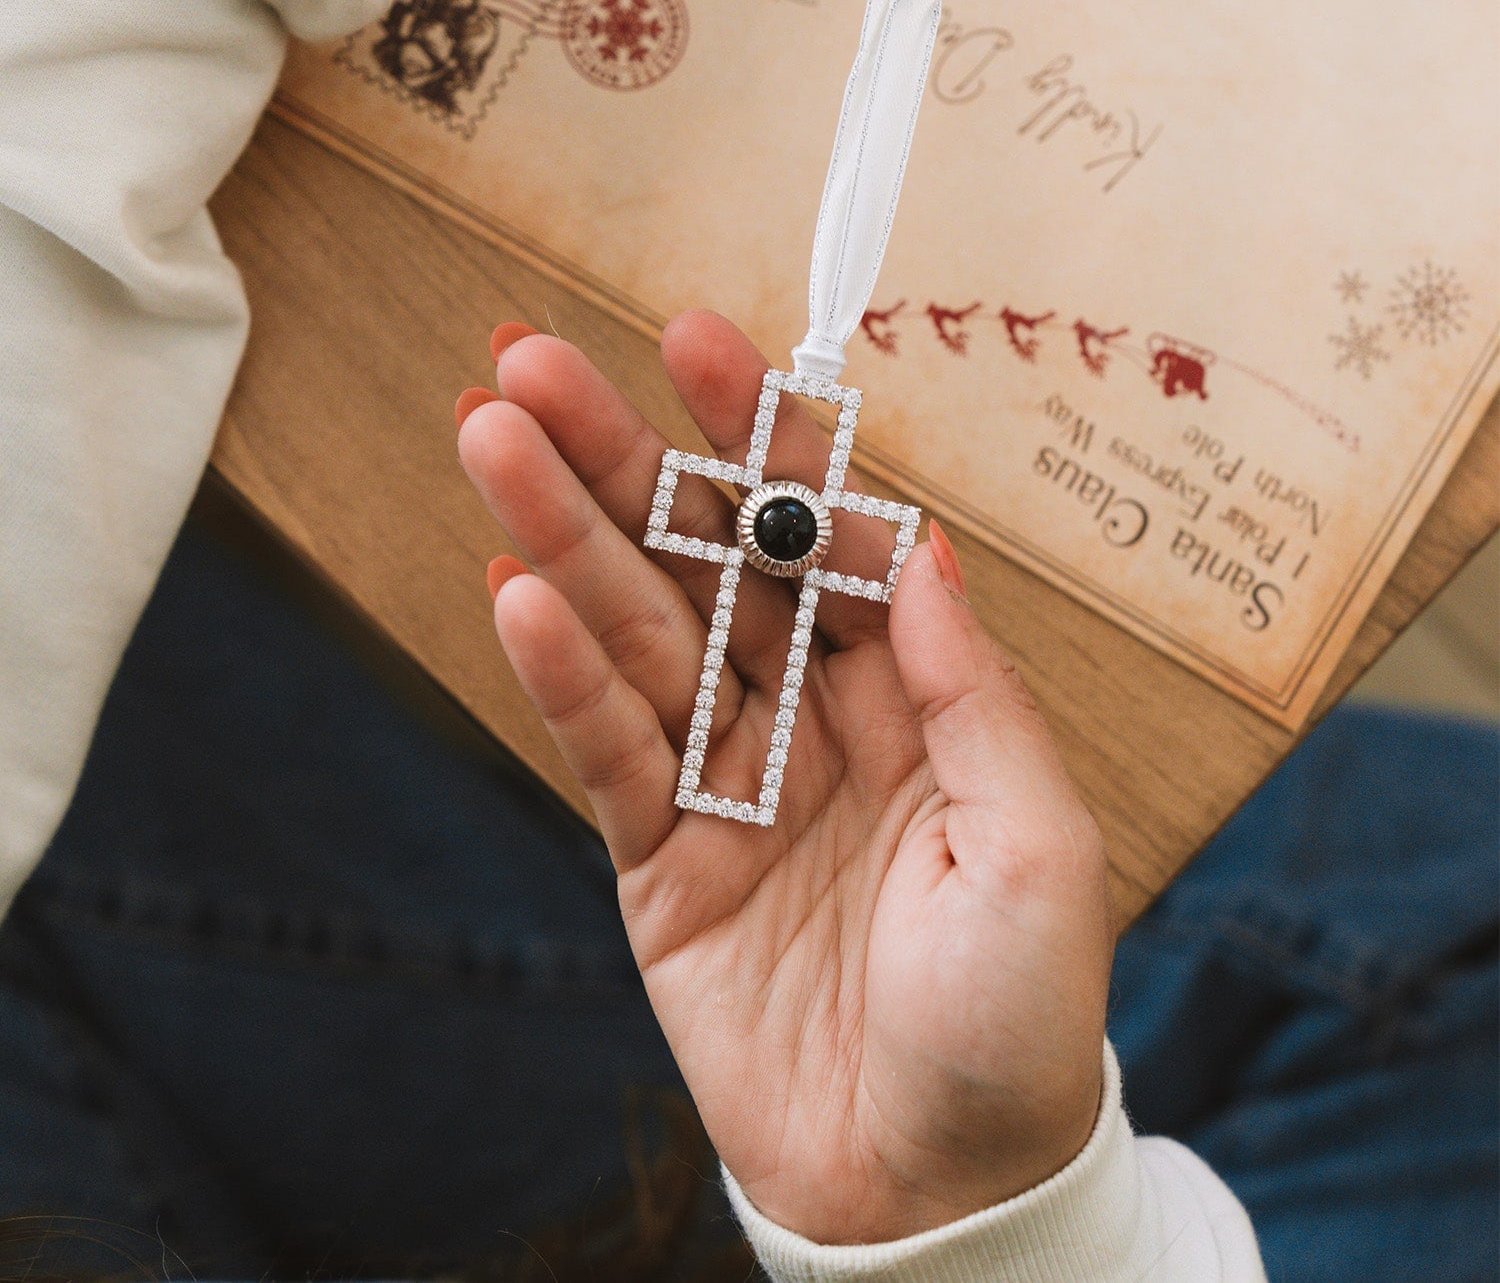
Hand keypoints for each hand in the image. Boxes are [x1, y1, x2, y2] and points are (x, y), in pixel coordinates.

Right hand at [457, 313, 1113, 1244]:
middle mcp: (812, 715)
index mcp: (911, 692)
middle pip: (707, 561)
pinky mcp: (660, 859)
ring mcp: (728, 781)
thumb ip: (977, 693)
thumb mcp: (1038, 850)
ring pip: (637, 634)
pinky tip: (512, 590)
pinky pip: (605, 752)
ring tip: (491, 437)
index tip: (695, 344)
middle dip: (625, 460)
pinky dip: (557, 676)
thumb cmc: (1015, 1021)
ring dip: (564, 537)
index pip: (824, 534)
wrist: (931, 1187)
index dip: (761, 439)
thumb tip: (922, 547)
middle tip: (534, 362)